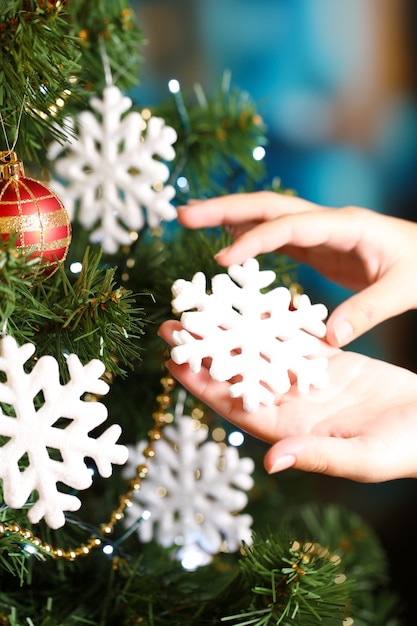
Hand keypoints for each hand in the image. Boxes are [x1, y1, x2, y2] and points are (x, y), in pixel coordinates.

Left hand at [159, 320, 416, 482]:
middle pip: (239, 372)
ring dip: (233, 328)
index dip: (203, 386)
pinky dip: (273, 318)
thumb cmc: (406, 450)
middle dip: (207, 350)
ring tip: (204, 303)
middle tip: (174, 323)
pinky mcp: (329, 361)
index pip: (236, 406)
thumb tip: (271, 462)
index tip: (172, 363)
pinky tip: (253, 300)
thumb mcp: (361, 458)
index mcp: (292, 429)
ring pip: (262, 349)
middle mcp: (292, 403)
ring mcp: (308, 380)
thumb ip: (316, 456)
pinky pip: (294, 336)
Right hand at [178, 192, 416, 346]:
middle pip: (269, 207)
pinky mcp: (318, 245)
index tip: (223, 260)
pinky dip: (248, 236)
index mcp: (346, 225)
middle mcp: (327, 221)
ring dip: (229, 216)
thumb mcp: (403, 289)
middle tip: (184, 214)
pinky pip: (276, 236)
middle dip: (225, 208)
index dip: (255, 240)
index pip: (291, 226)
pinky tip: (227, 243)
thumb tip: (330, 338)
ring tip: (191, 218)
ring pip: (267, 216)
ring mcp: (320, 231)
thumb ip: (368, 311)